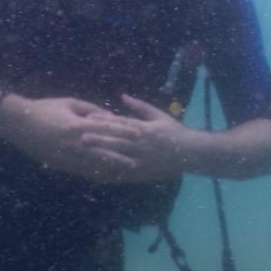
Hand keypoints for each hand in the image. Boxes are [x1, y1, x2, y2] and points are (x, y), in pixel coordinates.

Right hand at [0, 95, 138, 183]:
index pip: (106, 129)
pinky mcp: (61, 164)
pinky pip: (83, 172)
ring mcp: (67, 156)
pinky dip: (97, 175)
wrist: (18, 124)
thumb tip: (109, 116)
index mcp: (77, 126)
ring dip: (111, 170)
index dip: (123, 132)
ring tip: (126, 174)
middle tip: (138, 162)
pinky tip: (107, 178)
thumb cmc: (45, 109)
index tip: (139, 134)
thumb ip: (91, 109)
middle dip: (121, 157)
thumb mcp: (69, 103)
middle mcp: (74, 143)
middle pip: (103, 152)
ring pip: (94, 166)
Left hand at [79, 94, 195, 182]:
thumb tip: (122, 96)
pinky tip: (97, 174)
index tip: (88, 118)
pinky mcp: (142, 172)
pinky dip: (110, 173)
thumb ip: (140, 107)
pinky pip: (123, 173)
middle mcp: (140, 143)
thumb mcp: (159, 115)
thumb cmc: (174, 132)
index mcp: (143, 128)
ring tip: (85, 153)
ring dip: (101, 154)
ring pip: (118, 156)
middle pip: (116, 140)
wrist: (191, 152)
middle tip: (80, 136)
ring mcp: (140, 158)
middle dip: (98, 138)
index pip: (120, 123)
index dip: (103, 120)